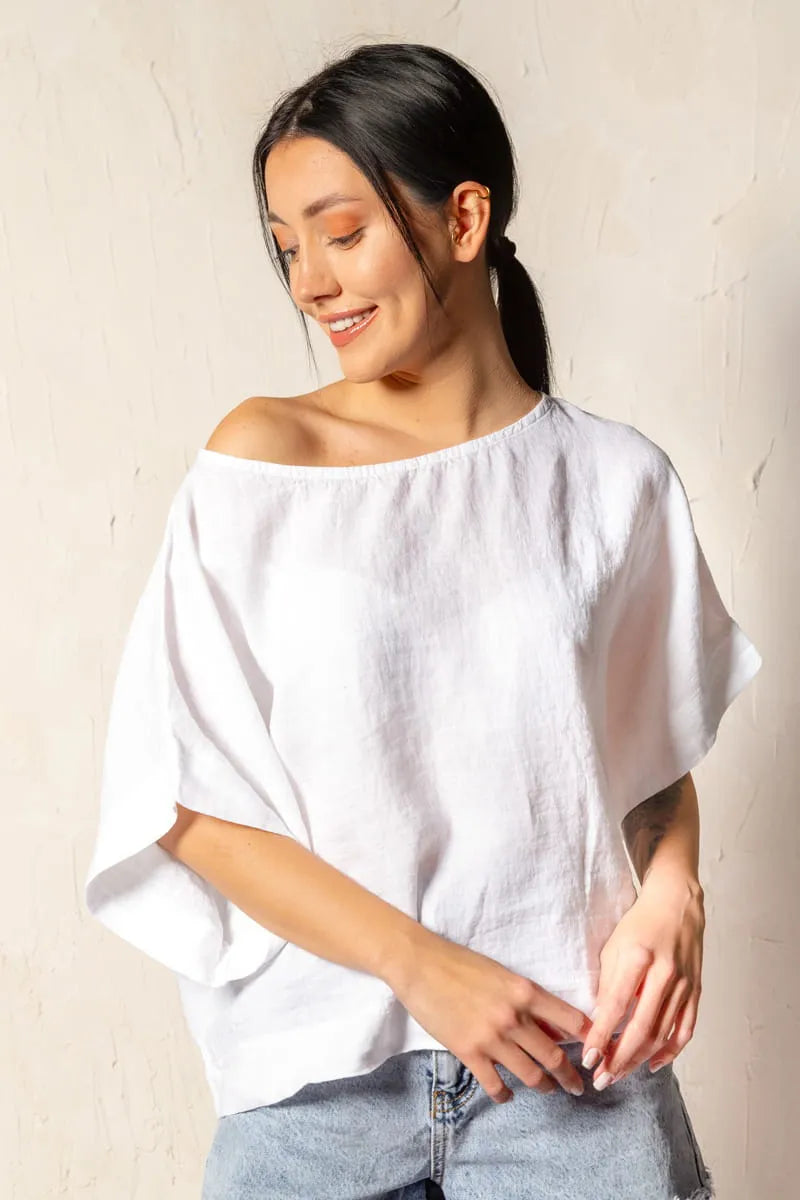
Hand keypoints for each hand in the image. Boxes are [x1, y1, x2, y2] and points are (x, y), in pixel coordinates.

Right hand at [389, 932, 593, 1103]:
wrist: (420, 964)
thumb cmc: (460, 963)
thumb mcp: (501, 974)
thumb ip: (527, 1000)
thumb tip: (551, 1025)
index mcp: (525, 991)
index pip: (571, 1020)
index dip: (589, 1038)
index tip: (597, 1051)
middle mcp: (514, 1017)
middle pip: (555, 1056)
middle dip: (570, 1076)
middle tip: (578, 1086)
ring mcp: (492, 1038)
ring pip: (532, 1075)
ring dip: (545, 1087)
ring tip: (550, 1090)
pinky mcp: (469, 1052)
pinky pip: (496, 1085)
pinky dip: (506, 1094)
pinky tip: (509, 1094)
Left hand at [581, 871, 705, 1086]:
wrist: (677, 903)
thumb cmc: (639, 923)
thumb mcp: (613, 946)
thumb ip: (608, 983)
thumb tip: (599, 1021)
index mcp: (638, 957)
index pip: (617, 1006)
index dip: (602, 1036)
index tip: (588, 1059)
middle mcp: (664, 973)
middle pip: (641, 1028)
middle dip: (619, 1059)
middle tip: (601, 1079)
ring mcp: (684, 984)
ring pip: (661, 1034)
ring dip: (638, 1060)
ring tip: (618, 1075)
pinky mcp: (696, 990)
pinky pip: (685, 1030)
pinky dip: (670, 1052)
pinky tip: (652, 1064)